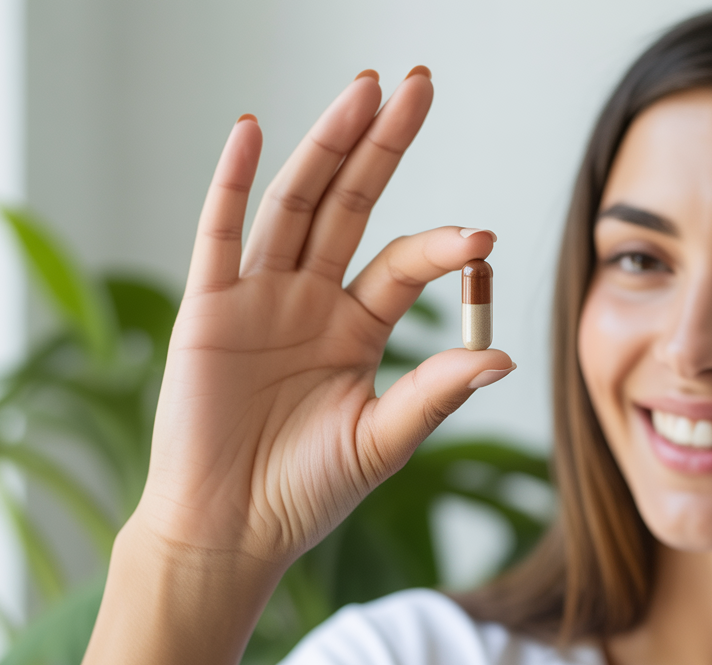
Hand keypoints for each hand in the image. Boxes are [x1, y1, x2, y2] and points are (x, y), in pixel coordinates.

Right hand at [135, 69, 513, 564]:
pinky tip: (253, 131)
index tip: (482, 240)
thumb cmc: (304, 492)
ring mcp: (258, 296)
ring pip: (296, 204)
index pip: (404, 263)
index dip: (441, 247)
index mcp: (357, 326)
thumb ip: (435, 393)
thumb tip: (503, 357)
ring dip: (326, 146)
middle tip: (416, 85)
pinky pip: (220, 232)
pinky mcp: (208, 306)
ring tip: (361, 92)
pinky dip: (234, 182)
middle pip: (352, 204)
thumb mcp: (382, 441)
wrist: (228, 533)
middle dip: (383, 145)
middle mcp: (311, 298)